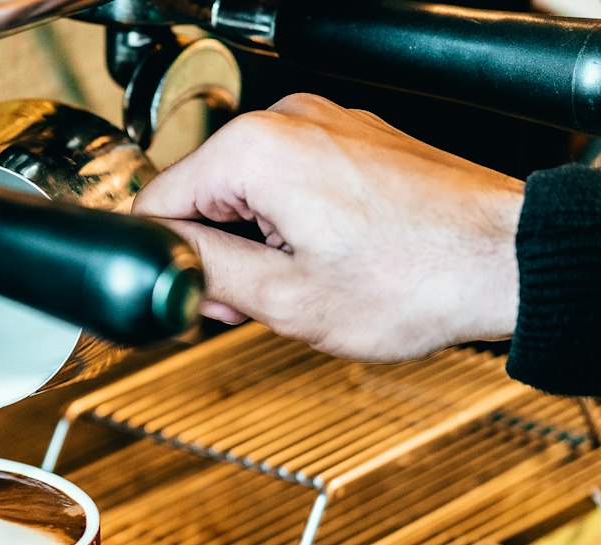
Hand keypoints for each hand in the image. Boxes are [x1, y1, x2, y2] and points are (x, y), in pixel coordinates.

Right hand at [133, 93, 524, 362]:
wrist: (504, 262)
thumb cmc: (417, 278)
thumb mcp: (285, 298)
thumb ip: (204, 272)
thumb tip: (161, 261)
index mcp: (257, 151)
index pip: (158, 203)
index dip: (169, 262)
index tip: (197, 299)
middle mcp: (289, 121)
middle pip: (203, 195)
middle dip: (216, 256)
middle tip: (252, 305)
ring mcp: (326, 126)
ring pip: (247, 193)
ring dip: (254, 246)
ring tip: (298, 286)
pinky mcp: (353, 142)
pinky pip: (290, 183)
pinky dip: (290, 227)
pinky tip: (323, 263)